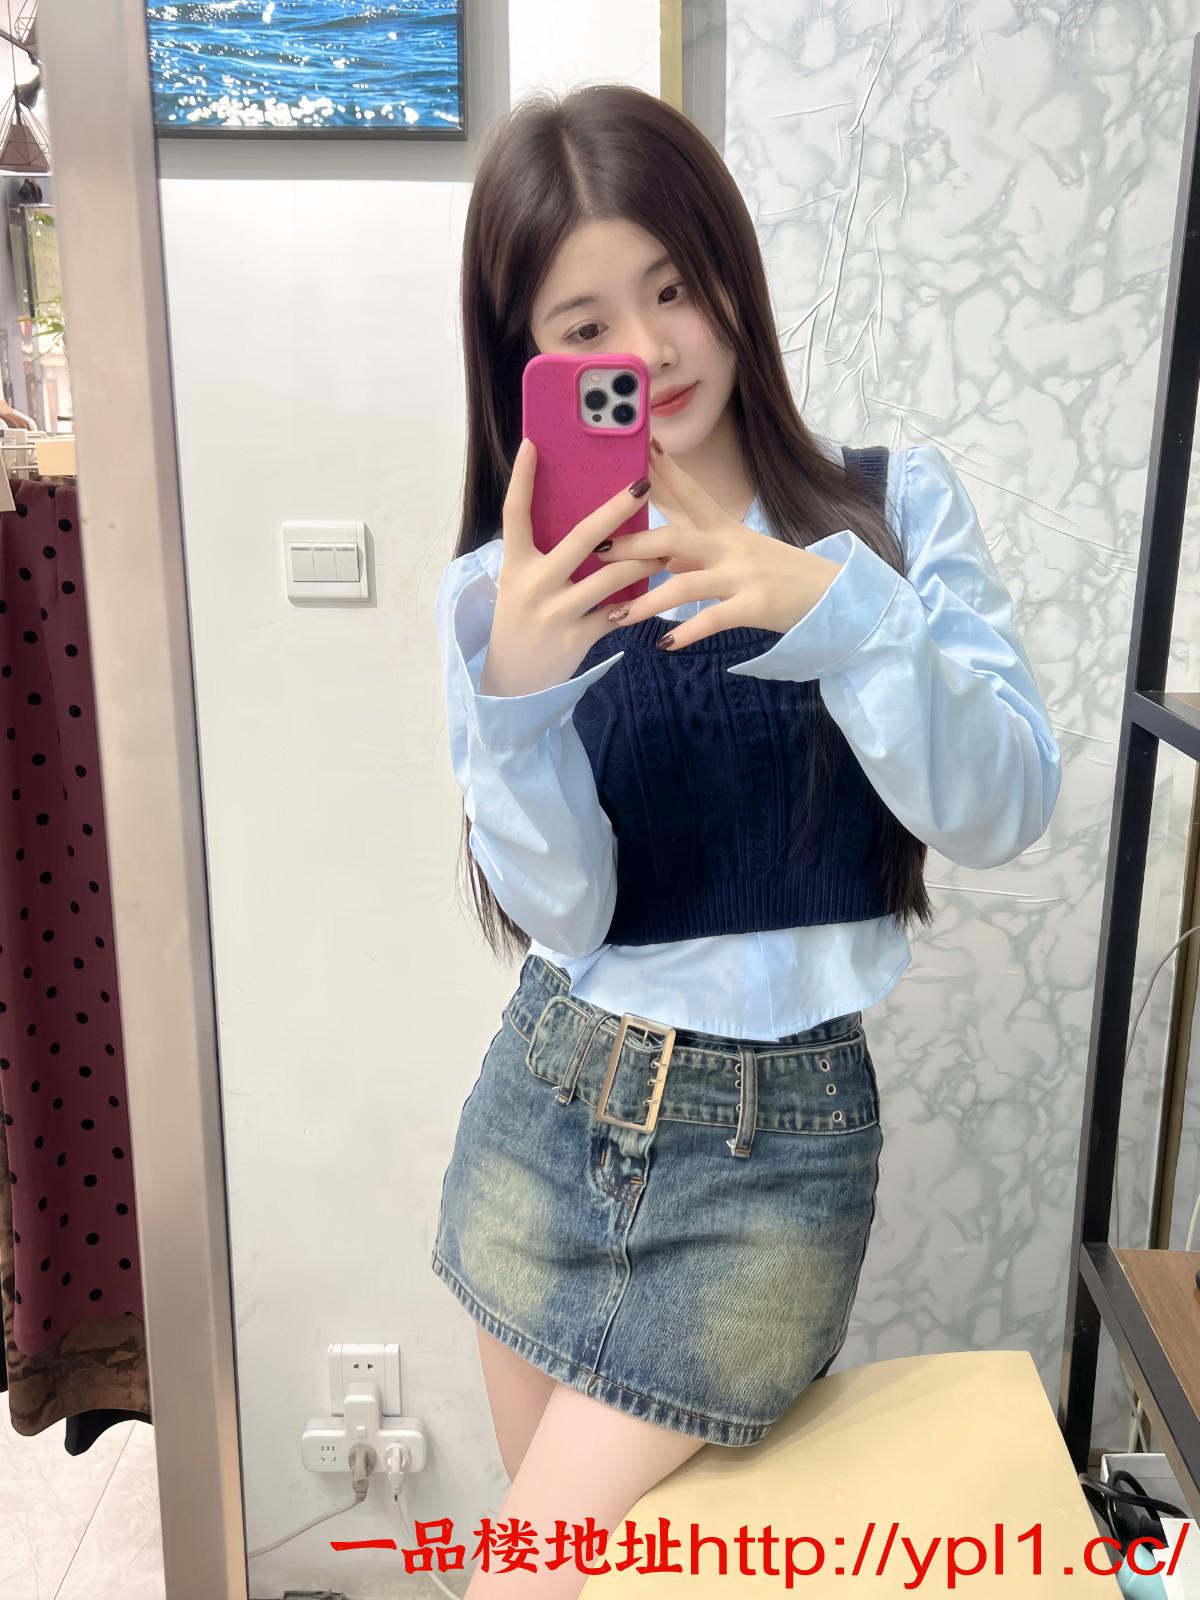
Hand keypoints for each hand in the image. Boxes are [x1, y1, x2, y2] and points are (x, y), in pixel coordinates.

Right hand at [480, 438, 668, 696]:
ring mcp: (557, 612)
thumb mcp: (521, 582)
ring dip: (645, 560)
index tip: (534, 444)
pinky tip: (657, 591)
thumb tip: (585, 518)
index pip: (514, 513)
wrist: (514, 680)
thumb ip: (544, 553)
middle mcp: (534, 583)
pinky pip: (618, 612)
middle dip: (614, 510)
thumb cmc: (521, 619)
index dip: (522, 478)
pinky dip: (639, 601)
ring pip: (612, 576)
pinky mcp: (578, 637)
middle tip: (641, 486)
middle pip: (581, 538)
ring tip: (669, 548)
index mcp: (515, 563)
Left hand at [596, 441, 843, 648]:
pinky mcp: (754, 606)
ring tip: (617, 616)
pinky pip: (712, 619)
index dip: (664, 470)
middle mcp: (730, 546)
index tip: (638, 449)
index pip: (690, 492)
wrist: (830, 596)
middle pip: (674, 537)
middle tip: (598, 552)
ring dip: (647, 601)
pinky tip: (664, 643)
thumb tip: (654, 550)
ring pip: (685, 584)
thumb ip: (695, 552)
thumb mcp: (736, 554)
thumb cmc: (778, 575)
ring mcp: (742, 576)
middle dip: (634, 544)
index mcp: (725, 529)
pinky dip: (687, 632)